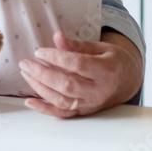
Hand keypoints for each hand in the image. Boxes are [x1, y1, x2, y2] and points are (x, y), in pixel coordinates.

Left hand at [19, 31, 141, 117]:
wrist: (126, 81)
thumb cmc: (110, 60)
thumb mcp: (99, 47)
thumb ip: (77, 44)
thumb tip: (57, 36)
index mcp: (106, 70)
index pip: (77, 64)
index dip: (56, 58)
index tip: (39, 51)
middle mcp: (99, 90)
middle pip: (67, 85)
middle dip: (42, 74)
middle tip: (25, 63)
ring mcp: (91, 104)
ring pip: (62, 100)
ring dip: (40, 88)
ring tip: (25, 73)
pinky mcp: (84, 112)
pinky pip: (63, 114)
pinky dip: (45, 109)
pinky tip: (29, 101)